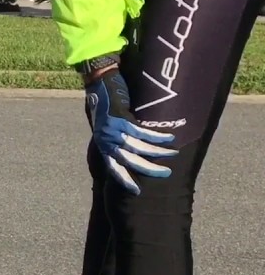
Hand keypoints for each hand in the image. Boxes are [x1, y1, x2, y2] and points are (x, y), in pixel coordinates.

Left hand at [84, 68, 177, 193]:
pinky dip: (157, 137)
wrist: (100, 82)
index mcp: (103, 145)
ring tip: (173, 154)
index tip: (137, 191)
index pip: (113, 168)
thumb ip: (117, 138)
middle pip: (128, 161)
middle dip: (148, 169)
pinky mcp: (120, 119)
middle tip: (166, 173)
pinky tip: (170, 138)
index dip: (125, 180)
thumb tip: (134, 150)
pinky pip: (142, 132)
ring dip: (157, 152)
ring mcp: (112, 130)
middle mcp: (106, 140)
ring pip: (137, 148)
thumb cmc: (106, 103)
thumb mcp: (108, 126)